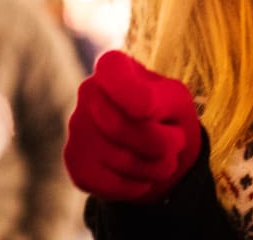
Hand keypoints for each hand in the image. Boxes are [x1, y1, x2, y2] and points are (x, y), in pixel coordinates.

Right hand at [63, 50, 200, 202]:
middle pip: (118, 125)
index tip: (148, 111)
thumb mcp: (176, 101)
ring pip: (120, 159)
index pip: (110, 71)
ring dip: (155, 167)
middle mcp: (88, 91)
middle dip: (159, 142)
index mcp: (113, 66)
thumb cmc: (169, 116)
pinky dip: (137, 186)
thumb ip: (159, 98)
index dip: (130, 94)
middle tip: (175, 141)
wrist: (161, 153)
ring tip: (162, 158)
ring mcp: (77, 127)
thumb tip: (138, 112)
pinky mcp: (75, 163)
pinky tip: (141, 175)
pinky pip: (110, 184)